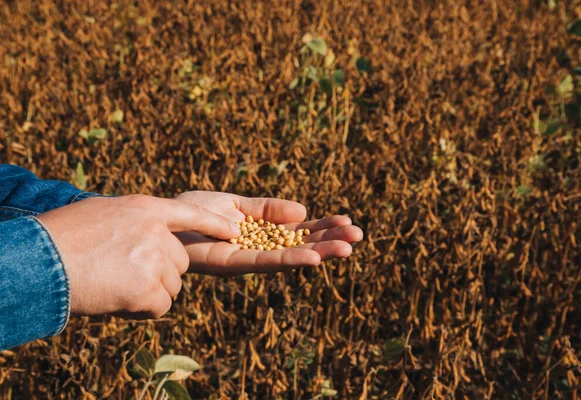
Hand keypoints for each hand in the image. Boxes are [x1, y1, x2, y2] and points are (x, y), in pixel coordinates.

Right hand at [37, 195, 239, 317]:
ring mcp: (154, 258)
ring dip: (149, 293)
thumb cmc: (60, 238)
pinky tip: (117, 302)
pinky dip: (142, 311)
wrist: (40, 261)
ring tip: (115, 287)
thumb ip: (133, 222)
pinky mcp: (149, 287)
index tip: (233, 231)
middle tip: (125, 277)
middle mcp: (156, 230)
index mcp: (144, 207)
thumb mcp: (102, 214)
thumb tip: (151, 235)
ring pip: (172, 286)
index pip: (189, 212)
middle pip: (179, 261)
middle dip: (160, 274)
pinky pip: (161, 306)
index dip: (212, 223)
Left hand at [174, 191, 363, 276]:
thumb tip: (304, 212)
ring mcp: (247, 259)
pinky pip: (266, 262)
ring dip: (319, 252)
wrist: (164, 220)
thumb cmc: (195, 212)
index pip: (298, 233)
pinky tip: (315, 257)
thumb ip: (269, 209)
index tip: (347, 221)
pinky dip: (291, 260)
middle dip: (328, 241)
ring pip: (289, 256)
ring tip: (348, 247)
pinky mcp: (233, 265)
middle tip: (358, 235)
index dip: (322, 229)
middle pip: (299, 246)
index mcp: (260, 234)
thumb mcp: (238, 204)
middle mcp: (258, 249)